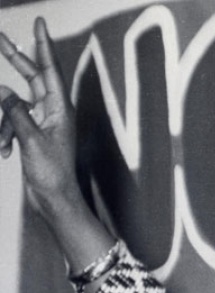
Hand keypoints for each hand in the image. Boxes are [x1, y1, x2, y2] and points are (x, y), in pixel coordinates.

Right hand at [0, 18, 84, 218]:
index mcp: (60, 108)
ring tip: (3, 146)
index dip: (43, 45)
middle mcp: (53, 110)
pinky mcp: (32, 132)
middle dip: (15, 59)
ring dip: (2, 124)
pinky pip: (10, 123)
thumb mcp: (31, 140)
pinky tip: (3, 152)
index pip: (50, 70)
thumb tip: (2, 90)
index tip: (39, 23)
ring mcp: (42, 120)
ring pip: (13, 105)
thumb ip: (15, 112)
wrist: (53, 198)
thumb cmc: (51, 172)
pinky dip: (3, 136)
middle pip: (31, 77)